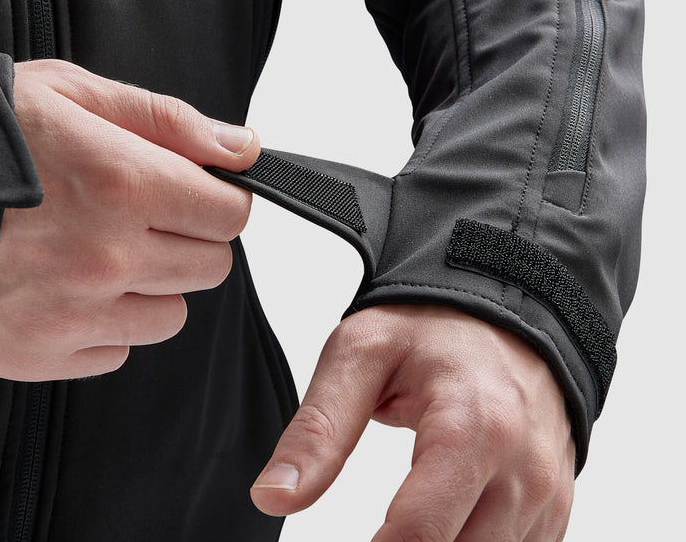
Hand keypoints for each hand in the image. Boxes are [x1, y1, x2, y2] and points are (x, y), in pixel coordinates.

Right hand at [0, 60, 259, 380]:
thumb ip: (167, 121)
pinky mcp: (41, 352)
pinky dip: (109, 322)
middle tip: (145, 215)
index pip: (229, 213)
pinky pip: (118, 350)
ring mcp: (75, 312)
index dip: (220, 199)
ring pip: (172, 315)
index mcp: (124, 183)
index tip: (197, 192)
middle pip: (210, 267)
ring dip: (155, 285)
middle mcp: (109, 256)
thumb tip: (242, 147)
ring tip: (106, 251)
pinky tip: (71, 286)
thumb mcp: (70, 92)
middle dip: (190, 237)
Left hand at [251, 305, 575, 540]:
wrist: (504, 309)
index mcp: (473, 428)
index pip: (419, 535)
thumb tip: (273, 496)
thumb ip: (319, 429)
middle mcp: (524, 470)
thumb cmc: (432, 326)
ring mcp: (547, 493)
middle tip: (372, 529)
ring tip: (400, 522)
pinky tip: (443, 522)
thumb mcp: (360, 355)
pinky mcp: (555, 507)